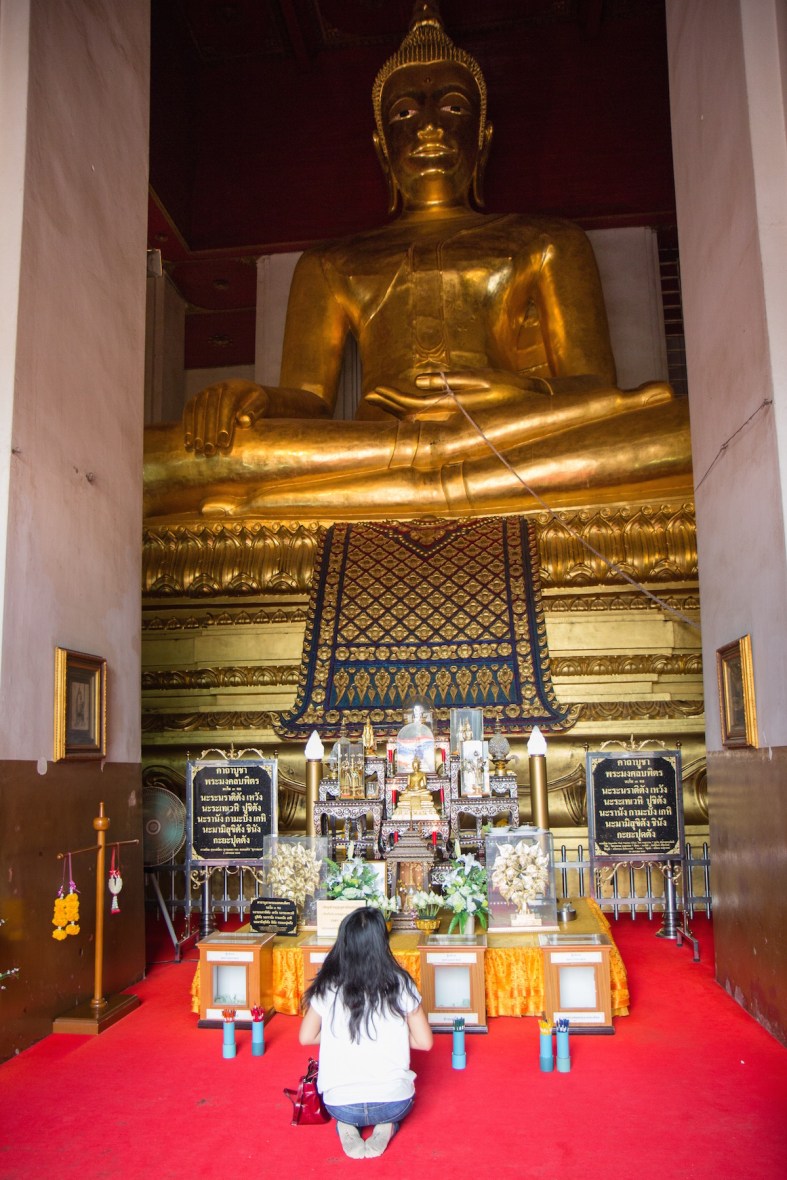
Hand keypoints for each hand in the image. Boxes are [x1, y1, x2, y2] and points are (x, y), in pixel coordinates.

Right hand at [183, 379, 268, 454]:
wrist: (244, 394)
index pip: (226, 404)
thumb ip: (254, 411)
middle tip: (210, 451)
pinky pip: (188, 412)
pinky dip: (187, 427)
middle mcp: (215, 389)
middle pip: (209, 410)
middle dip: (209, 432)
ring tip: (199, 450)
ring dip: (196, 432)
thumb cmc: (255, 403)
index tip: (223, 442)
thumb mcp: (261, 404)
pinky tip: (188, 443)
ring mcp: (203, 393)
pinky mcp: (195, 400)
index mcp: (232, 388)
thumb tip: (243, 420)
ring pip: (196, 412)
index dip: (223, 423)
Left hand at [368, 369, 547, 421]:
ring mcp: (455, 417)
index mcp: (450, 406)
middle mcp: (449, 415)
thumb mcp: (482, 379)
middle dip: (389, 404)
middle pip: (409, 412)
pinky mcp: (462, 414)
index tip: (371, 392)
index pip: (410, 405)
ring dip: (400, 408)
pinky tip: (409, 405)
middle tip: (370, 395)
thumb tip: (418, 378)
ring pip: (419, 416)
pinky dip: (416, 410)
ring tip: (383, 398)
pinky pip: (432, 415)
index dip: (389, 399)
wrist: (535, 406)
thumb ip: (449, 380)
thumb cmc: (511, 390)